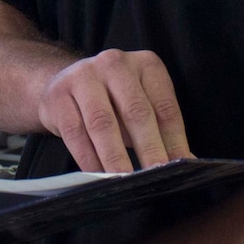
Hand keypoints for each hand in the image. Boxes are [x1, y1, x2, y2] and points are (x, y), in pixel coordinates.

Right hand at [35, 49, 189, 171]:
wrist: (63, 85)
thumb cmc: (112, 101)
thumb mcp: (141, 108)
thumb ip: (162, 131)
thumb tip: (185, 161)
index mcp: (145, 64)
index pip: (164, 106)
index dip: (173, 139)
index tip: (179, 166)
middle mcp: (115, 63)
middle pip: (136, 111)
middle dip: (147, 148)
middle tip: (154, 175)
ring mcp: (84, 76)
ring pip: (103, 123)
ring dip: (115, 157)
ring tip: (124, 179)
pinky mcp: (58, 95)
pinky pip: (75, 132)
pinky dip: (88, 158)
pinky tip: (97, 175)